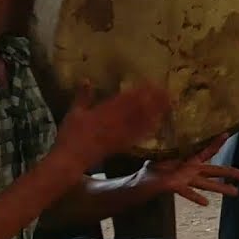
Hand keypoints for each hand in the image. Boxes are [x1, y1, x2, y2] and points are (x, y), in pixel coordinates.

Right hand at [53, 83, 170, 170]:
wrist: (71, 159)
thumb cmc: (70, 135)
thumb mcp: (75, 112)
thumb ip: (83, 96)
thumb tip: (85, 79)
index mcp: (104, 110)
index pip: (127, 97)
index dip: (141, 90)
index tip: (152, 82)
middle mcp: (115, 121)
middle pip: (138, 108)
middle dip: (153, 100)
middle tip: (167, 92)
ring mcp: (120, 134)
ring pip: (141, 121)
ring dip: (155, 113)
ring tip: (168, 105)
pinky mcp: (121, 146)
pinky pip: (137, 137)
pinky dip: (147, 130)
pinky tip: (157, 125)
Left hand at [137, 136, 238, 206]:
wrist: (142, 180)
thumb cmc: (153, 165)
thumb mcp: (162, 150)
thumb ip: (169, 142)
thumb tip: (167, 122)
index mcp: (190, 158)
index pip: (207, 150)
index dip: (217, 142)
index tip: (227, 133)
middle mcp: (192, 169)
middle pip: (214, 170)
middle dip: (230, 172)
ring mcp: (186, 179)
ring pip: (206, 184)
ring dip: (221, 188)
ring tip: (236, 192)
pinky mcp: (177, 186)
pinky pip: (188, 192)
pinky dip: (196, 197)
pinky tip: (206, 203)